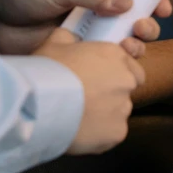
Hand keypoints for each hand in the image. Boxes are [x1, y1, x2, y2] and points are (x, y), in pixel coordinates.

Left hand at [0, 0, 172, 56]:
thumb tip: (127, 2)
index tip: (164, 7)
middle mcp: (99, 13)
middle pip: (134, 21)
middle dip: (146, 26)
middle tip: (140, 28)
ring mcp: (90, 37)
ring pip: (124, 45)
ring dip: (134, 47)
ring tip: (128, 48)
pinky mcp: (80, 59)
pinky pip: (105, 64)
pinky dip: (115, 66)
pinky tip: (114, 65)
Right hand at [35, 28, 144, 153]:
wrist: (40, 103)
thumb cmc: (49, 69)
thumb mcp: (56, 42)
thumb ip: (70, 38)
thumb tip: (72, 39)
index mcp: (115, 55)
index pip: (132, 68)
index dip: (116, 75)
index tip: (99, 81)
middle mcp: (126, 80)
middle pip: (127, 90)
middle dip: (112, 94)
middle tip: (89, 100)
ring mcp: (124, 107)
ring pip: (119, 113)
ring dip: (106, 115)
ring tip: (80, 118)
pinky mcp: (117, 133)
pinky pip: (112, 134)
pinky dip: (100, 135)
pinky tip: (81, 131)